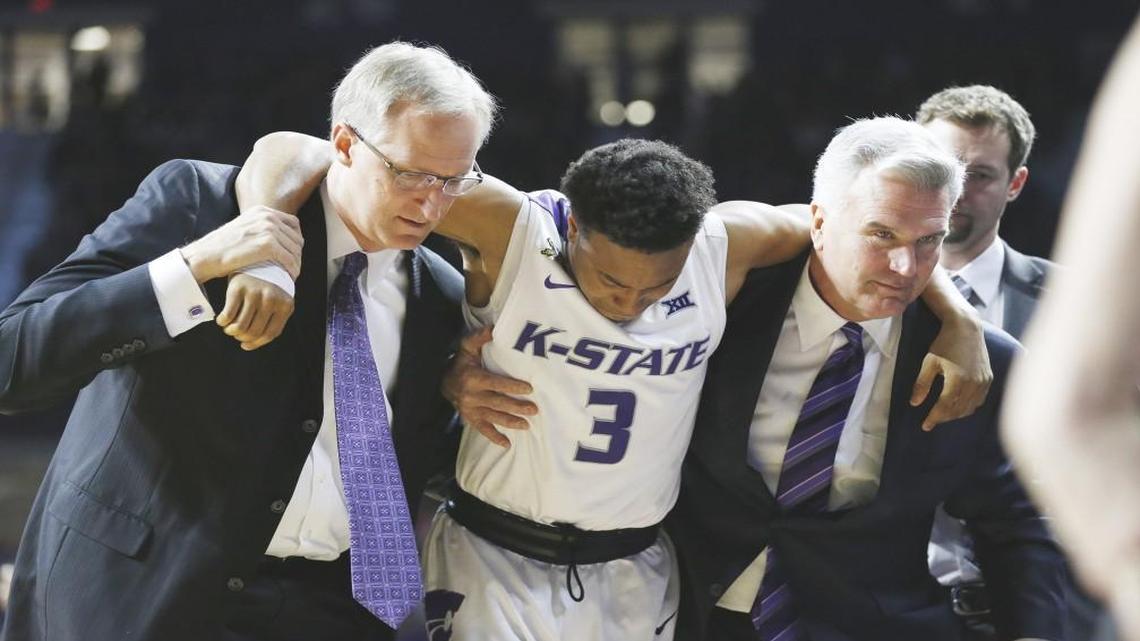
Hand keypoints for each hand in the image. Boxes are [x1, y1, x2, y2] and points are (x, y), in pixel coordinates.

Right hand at [180, 206, 301, 282]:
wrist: (205, 256)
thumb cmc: (221, 248)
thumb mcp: (243, 228)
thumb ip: (260, 228)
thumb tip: (279, 238)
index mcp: (261, 210)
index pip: (292, 223)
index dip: (295, 240)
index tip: (292, 253)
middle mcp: (266, 216)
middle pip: (296, 236)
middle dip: (297, 253)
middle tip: (293, 267)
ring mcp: (267, 229)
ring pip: (295, 249)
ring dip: (296, 263)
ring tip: (291, 274)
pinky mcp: (267, 245)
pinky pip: (289, 259)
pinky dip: (292, 269)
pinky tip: (288, 277)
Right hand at [216, 273, 294, 349]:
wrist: (258, 260)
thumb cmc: (267, 285)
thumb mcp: (278, 300)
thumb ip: (272, 319)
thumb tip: (251, 344)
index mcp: (285, 305)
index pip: (270, 333)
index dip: (256, 343)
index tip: (246, 346)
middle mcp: (271, 299)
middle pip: (254, 332)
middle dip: (242, 338)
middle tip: (236, 335)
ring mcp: (255, 293)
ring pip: (240, 326)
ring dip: (231, 332)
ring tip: (230, 328)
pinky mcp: (238, 288)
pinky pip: (228, 315)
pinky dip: (223, 322)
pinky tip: (222, 320)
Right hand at [442, 327, 536, 447]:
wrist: (444, 381)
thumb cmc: (462, 362)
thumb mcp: (468, 347)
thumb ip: (480, 337)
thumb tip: (494, 328)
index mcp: (473, 378)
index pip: (495, 383)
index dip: (512, 386)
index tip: (528, 389)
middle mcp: (471, 396)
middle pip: (497, 402)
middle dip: (516, 407)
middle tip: (534, 409)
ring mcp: (470, 409)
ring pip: (493, 417)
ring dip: (510, 422)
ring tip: (527, 426)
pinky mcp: (470, 418)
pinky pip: (482, 430)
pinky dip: (494, 437)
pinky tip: (507, 444)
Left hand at [910, 313, 991, 429]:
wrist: (967, 328)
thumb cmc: (944, 343)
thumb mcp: (929, 362)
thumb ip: (922, 384)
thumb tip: (914, 403)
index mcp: (958, 380)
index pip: (945, 407)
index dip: (934, 418)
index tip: (925, 426)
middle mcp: (974, 383)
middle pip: (958, 410)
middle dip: (943, 418)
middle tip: (931, 420)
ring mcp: (984, 382)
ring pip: (970, 407)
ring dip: (956, 414)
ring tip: (942, 414)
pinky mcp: (989, 378)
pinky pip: (979, 400)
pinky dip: (968, 406)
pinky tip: (959, 406)